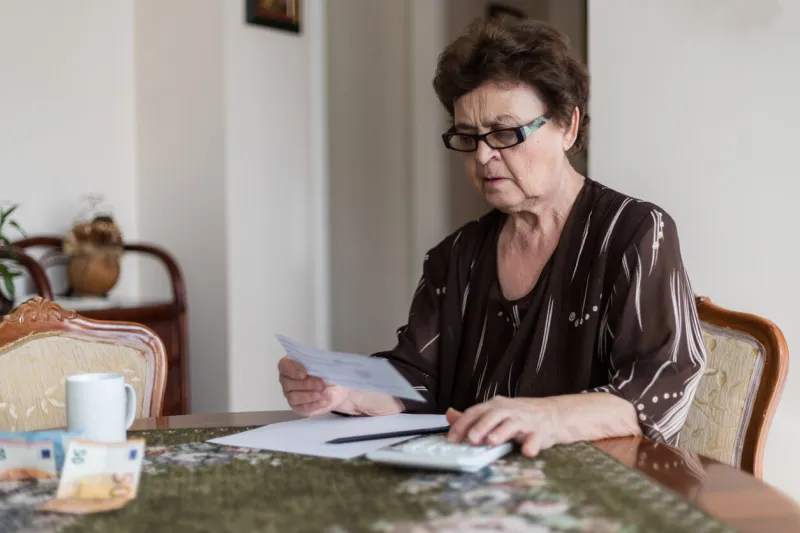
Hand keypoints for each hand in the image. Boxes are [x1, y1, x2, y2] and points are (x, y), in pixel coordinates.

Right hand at [278, 356, 349, 415]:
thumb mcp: (323, 365)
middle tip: (321, 385)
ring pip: (293, 397)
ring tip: (323, 394)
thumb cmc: (325, 372)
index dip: (293, 370)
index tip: (305, 374)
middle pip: (289, 383)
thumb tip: (319, 367)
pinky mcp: (297, 406)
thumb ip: (317, 365)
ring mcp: (290, 394)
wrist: (334, 388)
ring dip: (310, 396)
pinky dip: (314, 404)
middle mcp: (286, 380)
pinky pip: (302, 407)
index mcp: (289, 364)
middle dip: (307, 384)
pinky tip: (323, 401)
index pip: (284, 366)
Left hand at [445, 396, 560, 456]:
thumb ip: (473, 417)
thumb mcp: (495, 412)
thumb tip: (449, 415)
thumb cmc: (520, 416)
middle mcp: (509, 410)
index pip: (475, 412)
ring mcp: (525, 420)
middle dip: (481, 427)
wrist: (554, 414)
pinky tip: (527, 451)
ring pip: (512, 424)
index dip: (462, 425)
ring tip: (492, 441)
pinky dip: (532, 444)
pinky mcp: (541, 431)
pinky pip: (536, 437)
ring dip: (502, 432)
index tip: (451, 440)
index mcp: (495, 406)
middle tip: (471, 439)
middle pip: (493, 415)